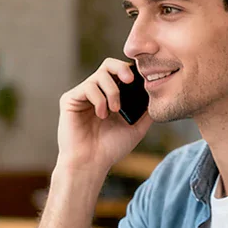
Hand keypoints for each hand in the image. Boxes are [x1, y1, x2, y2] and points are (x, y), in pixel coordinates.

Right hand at [57, 58, 152, 173]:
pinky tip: (101, 115)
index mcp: (110, 96)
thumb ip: (146, 110)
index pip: (120, 73)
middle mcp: (96, 92)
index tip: (142, 78)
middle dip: (121, 69)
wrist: (91, 163)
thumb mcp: (136, 127)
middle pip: (108, 65)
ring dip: (112, 91)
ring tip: (115, 110)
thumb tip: (158, 92)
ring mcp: (82, 95)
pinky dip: (99, 99)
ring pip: (99, 75)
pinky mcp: (70, 99)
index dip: (131, 71)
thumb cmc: (111, 148)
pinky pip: (88, 87)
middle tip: (130, 80)